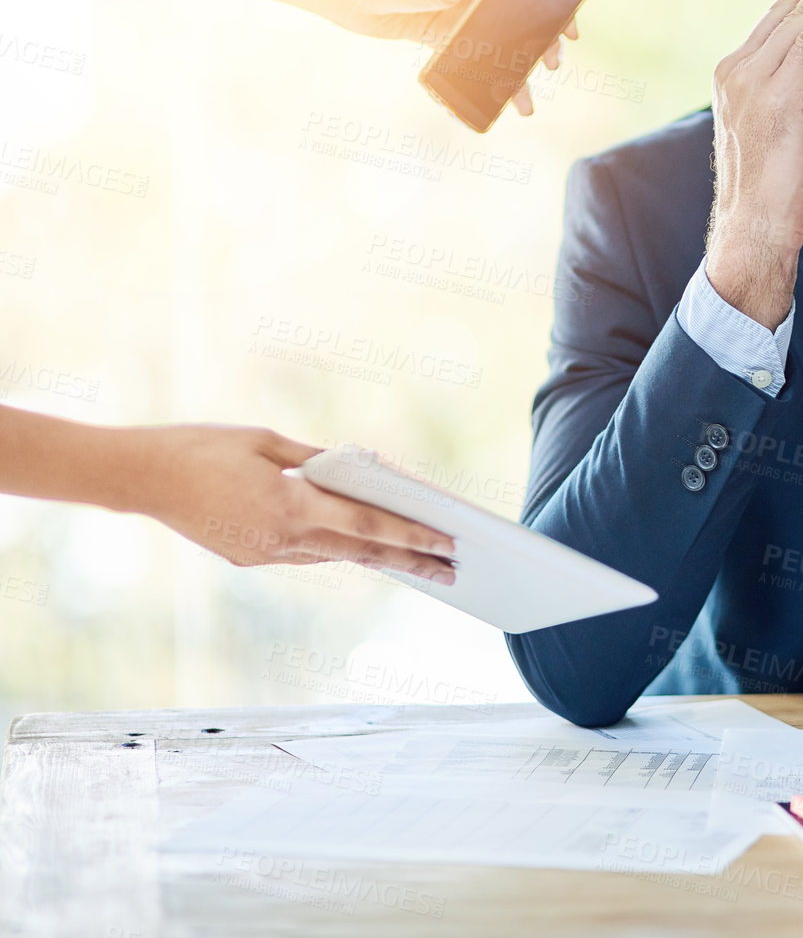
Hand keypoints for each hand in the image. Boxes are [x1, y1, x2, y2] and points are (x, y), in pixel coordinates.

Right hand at [126, 425, 456, 581]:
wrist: (138, 477)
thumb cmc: (202, 447)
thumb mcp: (266, 442)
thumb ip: (315, 460)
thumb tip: (356, 472)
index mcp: (290, 506)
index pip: (366, 527)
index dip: (411, 537)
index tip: (446, 543)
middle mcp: (281, 539)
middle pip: (360, 553)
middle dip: (410, 562)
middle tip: (452, 570)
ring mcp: (263, 554)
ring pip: (333, 555)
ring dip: (376, 558)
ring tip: (419, 561)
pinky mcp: (247, 558)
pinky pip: (304, 553)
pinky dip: (336, 547)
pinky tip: (361, 546)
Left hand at [321, 0, 580, 117]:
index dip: (555, 6)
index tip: (570, 30)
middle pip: (520, 18)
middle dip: (539, 45)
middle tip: (548, 67)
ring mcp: (459, 12)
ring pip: (498, 43)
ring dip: (512, 72)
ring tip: (524, 104)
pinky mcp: (442, 34)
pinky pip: (471, 59)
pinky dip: (482, 79)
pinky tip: (488, 100)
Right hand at [705, 0, 802, 328]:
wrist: (753, 231)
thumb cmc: (772, 189)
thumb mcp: (780, 128)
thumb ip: (789, 86)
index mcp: (733, 74)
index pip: (774, 16)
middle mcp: (734, 71)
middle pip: (781, 8)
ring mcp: (748, 84)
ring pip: (793, 20)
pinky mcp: (771, 100)